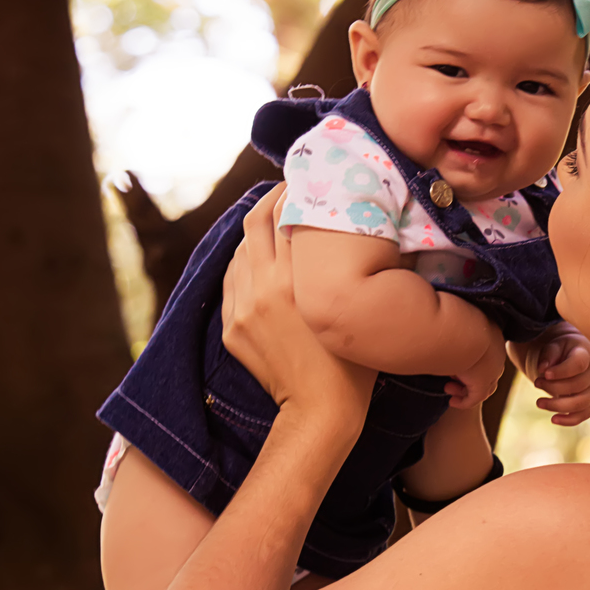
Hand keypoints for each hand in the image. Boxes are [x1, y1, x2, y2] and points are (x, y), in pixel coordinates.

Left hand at [221, 186, 372, 428]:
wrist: (319, 410)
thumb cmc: (354, 360)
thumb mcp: (357, 304)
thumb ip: (349, 264)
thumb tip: (351, 223)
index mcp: (299, 278)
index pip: (290, 214)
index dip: (298, 191)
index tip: (309, 180)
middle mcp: (265, 287)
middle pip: (257, 221)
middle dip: (272, 199)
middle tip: (288, 190)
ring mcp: (243, 307)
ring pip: (241, 247)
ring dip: (257, 230)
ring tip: (277, 224)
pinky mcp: (232, 325)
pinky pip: (232, 278)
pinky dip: (245, 261)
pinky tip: (261, 259)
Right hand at [444, 325, 506, 410]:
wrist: (460, 328)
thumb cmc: (452, 321)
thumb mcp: (458, 324)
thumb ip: (456, 330)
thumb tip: (445, 326)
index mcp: (493, 336)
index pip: (487, 354)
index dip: (471, 360)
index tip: (454, 360)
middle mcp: (497, 355)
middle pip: (487, 372)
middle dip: (468, 377)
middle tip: (450, 377)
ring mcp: (493, 370)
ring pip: (483, 386)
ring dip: (465, 389)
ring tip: (447, 387)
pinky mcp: (482, 383)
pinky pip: (476, 397)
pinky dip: (465, 401)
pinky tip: (452, 402)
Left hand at [509, 325, 589, 427]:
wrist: (575, 356)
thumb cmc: (563, 350)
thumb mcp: (555, 345)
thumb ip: (549, 354)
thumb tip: (542, 369)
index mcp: (587, 355)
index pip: (578, 365)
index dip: (561, 371)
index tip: (545, 374)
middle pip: (578, 385)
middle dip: (554, 387)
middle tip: (536, 383)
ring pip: (580, 403)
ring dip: (558, 405)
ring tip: (539, 403)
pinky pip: (584, 415)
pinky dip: (569, 420)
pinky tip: (553, 419)